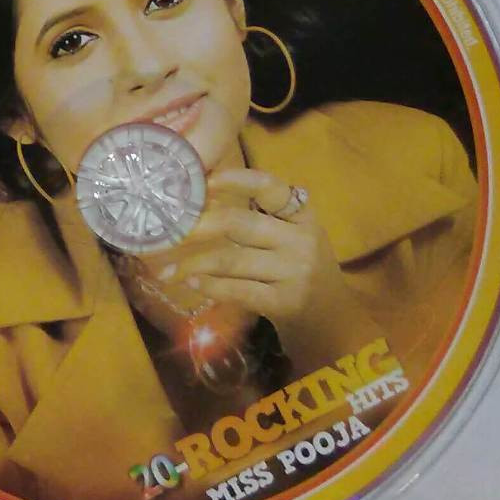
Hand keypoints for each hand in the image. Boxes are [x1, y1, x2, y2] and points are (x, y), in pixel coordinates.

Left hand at [158, 168, 378, 367]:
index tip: (203, 182)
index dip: (235, 180)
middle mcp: (302, 239)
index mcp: (302, 214)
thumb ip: (259, 218)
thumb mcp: (292, 236)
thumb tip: (200, 202)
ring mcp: (296, 272)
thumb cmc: (300, 269)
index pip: (269, 187)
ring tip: (166, 270)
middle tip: (168, 229)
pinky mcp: (285, 302)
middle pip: (239, 223)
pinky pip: (238, 290)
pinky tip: (190, 283)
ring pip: (232, 259)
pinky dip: (210, 286)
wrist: (333, 319)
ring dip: (193, 263)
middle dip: (198, 225)